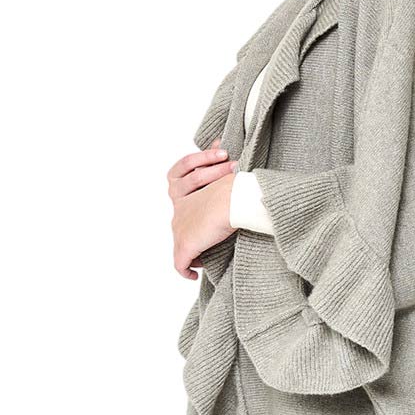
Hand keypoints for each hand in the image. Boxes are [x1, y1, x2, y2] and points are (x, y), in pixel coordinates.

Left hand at [166, 137, 237, 279]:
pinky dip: (185, 270)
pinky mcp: (185, 245)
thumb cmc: (236, 185)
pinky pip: (180, 263)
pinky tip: (192, 275)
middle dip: (192, 226)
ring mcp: (180, 226)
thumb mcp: (227, 168)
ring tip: (202, 256)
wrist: (234, 198)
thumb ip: (220, 159)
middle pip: (179, 217)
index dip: (190, 189)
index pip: (177, 182)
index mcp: (184, 186)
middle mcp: (178, 207)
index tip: (206, 199)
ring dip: (193, 249)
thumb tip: (219, 140)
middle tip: (208, 234)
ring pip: (180, 240)